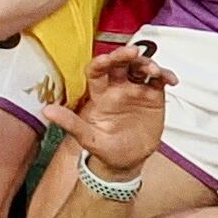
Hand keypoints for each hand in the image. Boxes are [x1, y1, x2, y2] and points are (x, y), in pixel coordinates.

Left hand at [53, 37, 172, 178]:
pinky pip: (159, 81)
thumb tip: (46, 111)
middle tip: (135, 53)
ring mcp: (136, 90)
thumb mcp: (87, 138)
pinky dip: (165, 76)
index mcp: (100, 94)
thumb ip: (70, 123)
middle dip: (127, 55)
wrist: (127, 163)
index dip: (103, 61)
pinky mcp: (153, 97)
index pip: (98, 70)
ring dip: (147, 64)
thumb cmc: (104, 150)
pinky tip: (170, 79)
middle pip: (121, 64)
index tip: (110, 58)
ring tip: (154, 71)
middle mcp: (118, 88)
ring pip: (141, 68)